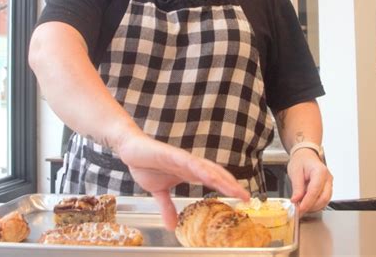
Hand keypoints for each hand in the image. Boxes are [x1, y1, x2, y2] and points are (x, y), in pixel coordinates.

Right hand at [117, 132, 249, 229]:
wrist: (129, 148)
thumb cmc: (145, 164)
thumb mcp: (158, 192)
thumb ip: (167, 207)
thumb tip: (172, 226)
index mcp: (188, 172)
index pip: (213, 179)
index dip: (228, 188)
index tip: (242, 199)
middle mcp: (188, 164)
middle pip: (215, 173)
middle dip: (231, 185)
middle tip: (246, 197)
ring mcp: (180, 158)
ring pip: (204, 168)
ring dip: (220, 178)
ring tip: (233, 189)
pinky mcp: (169, 153)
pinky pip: (186, 161)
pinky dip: (198, 167)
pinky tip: (207, 174)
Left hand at [287, 148, 332, 214]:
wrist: (305, 156)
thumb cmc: (301, 161)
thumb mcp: (295, 171)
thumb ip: (296, 187)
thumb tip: (296, 200)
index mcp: (320, 171)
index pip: (315, 190)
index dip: (307, 202)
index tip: (300, 209)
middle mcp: (328, 178)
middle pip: (323, 198)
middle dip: (311, 206)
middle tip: (299, 210)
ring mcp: (329, 184)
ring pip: (325, 201)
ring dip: (313, 206)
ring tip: (301, 206)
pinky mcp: (328, 189)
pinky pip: (323, 199)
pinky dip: (315, 204)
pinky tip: (306, 203)